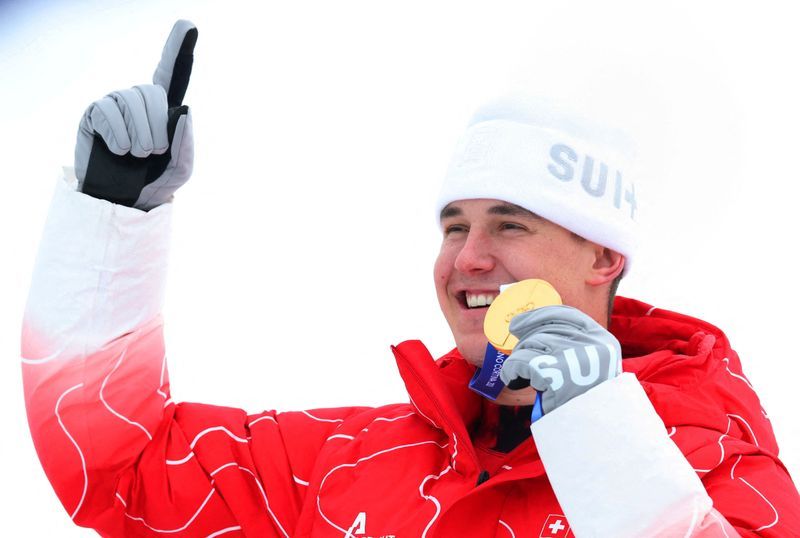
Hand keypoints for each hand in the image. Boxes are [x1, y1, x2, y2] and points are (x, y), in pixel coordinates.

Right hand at [74, 20, 197, 209]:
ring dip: (139, 134)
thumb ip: (188, 143)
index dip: (178, 48)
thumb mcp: (182, 168)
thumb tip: (184, 110)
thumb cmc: (155, 182)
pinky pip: (108, 110)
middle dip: (156, 127)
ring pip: (131, 100)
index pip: (172, 73)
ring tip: (136, 154)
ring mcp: (115, 103)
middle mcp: (138, 100)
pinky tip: (118, 150)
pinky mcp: (94, 113)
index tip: (188, 24)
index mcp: (163, 108)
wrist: (123, 201)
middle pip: (151, 92)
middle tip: (152, 152)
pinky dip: (119, 134)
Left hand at [499, 305, 621, 415]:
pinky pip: (520, 362)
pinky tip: (512, 379)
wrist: (595, 432)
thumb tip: (534, 330)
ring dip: (519, 358)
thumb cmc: (587, 403)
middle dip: (525, 340)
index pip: (566, 315)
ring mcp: (572, 357)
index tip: (520, 322)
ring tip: (522, 374)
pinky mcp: (553, 373)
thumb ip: (574, 347)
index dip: (539, 316)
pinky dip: (511, 370)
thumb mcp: (594, 368)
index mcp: (602, 340)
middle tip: (518, 353)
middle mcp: (590, 344)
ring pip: (530, 344)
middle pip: (544, 329)